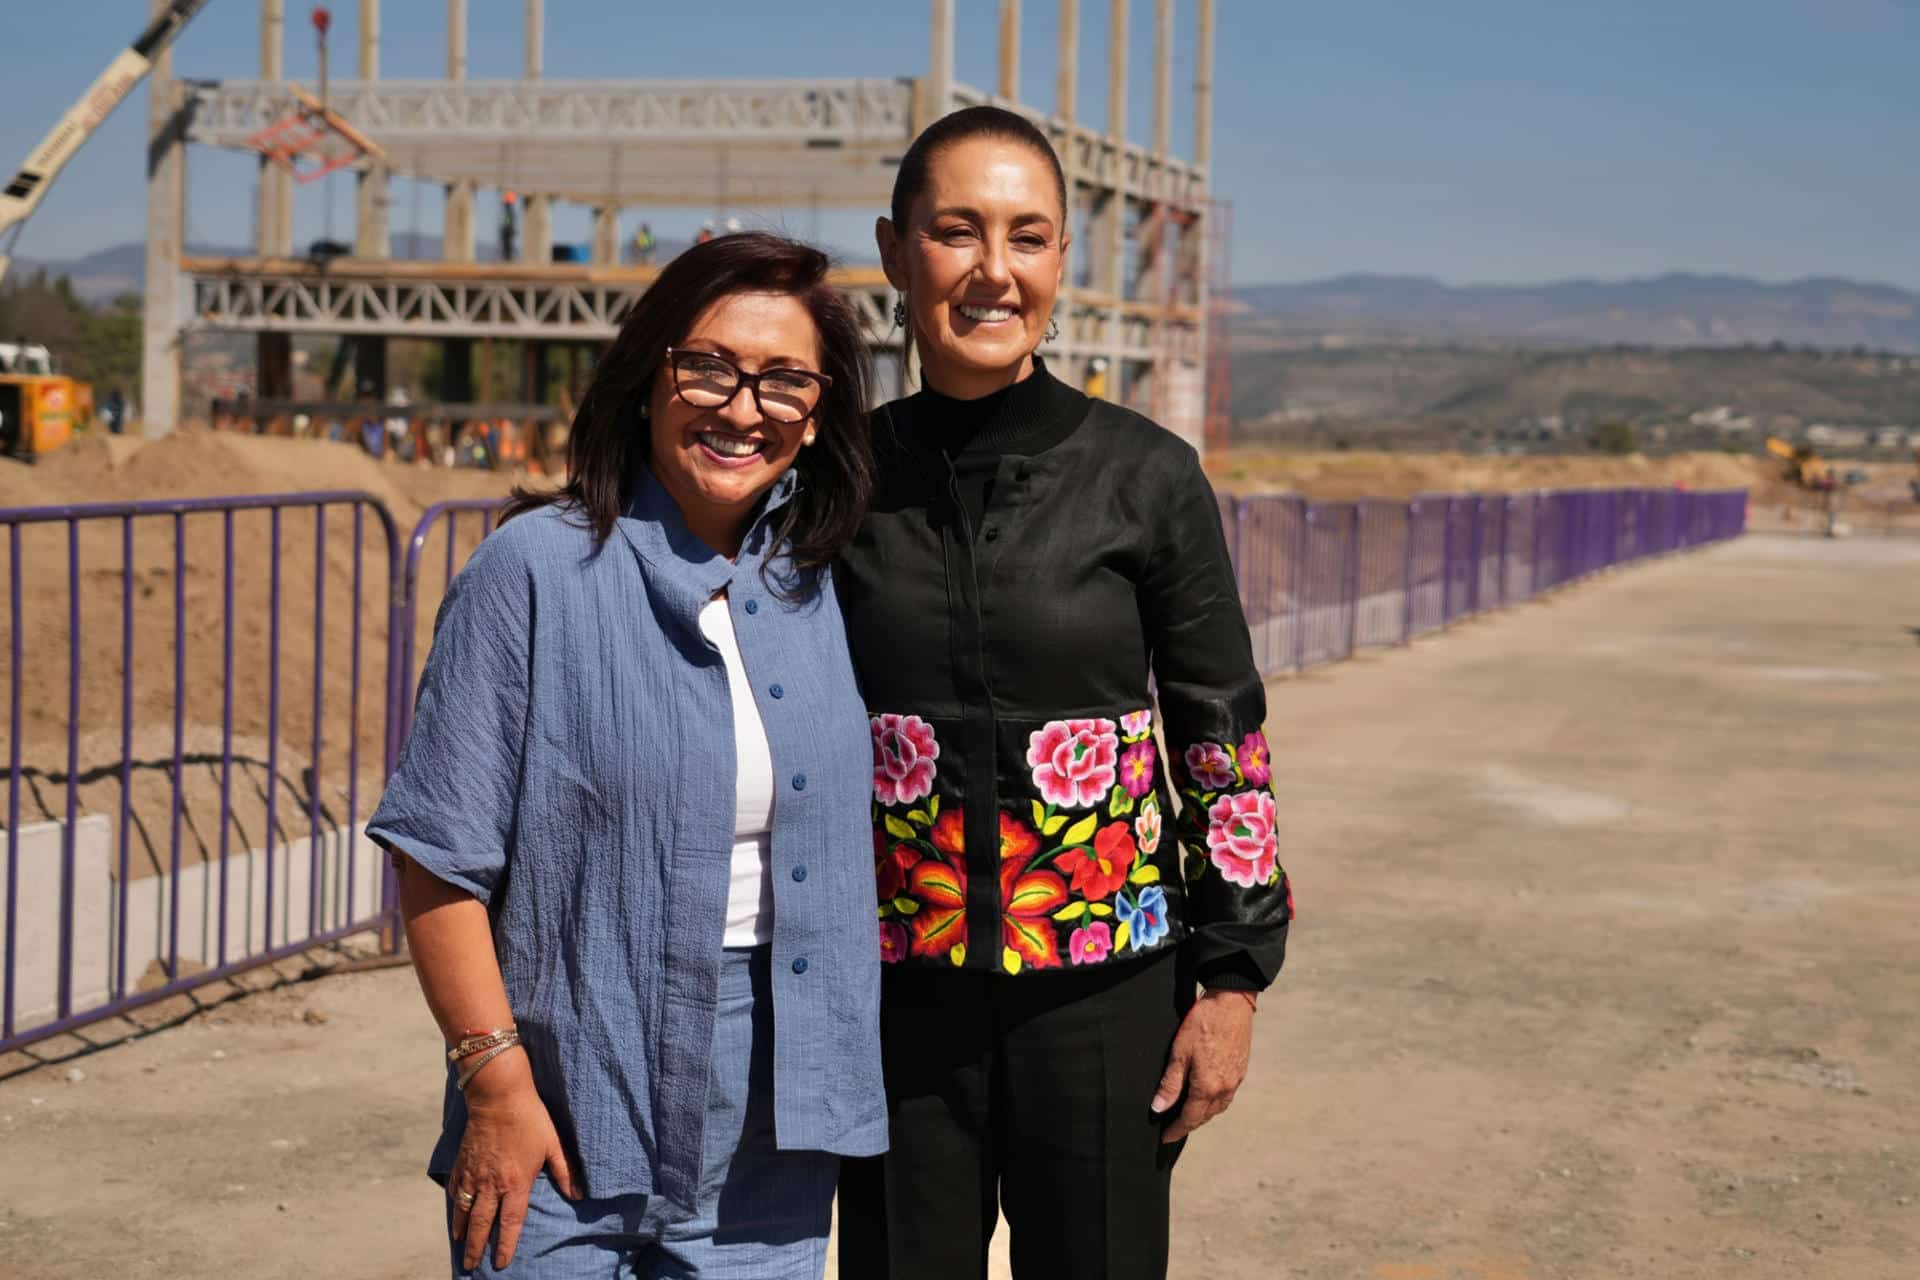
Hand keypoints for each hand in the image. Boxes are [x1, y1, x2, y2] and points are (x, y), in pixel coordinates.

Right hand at [446, 1049, 581, 1270]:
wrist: (498, 1095)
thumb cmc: (530, 1118)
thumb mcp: (553, 1144)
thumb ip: (565, 1171)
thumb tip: (578, 1194)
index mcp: (516, 1182)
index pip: (510, 1222)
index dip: (505, 1245)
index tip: (501, 1263)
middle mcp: (492, 1184)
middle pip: (481, 1223)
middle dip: (476, 1247)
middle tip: (472, 1265)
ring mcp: (474, 1174)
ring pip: (464, 1211)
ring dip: (461, 1231)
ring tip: (460, 1246)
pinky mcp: (463, 1162)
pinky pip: (454, 1189)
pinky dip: (453, 1205)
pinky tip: (454, 1214)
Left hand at [1150, 989, 1255, 1142]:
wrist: (1232, 1002)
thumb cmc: (1203, 1023)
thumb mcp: (1179, 1052)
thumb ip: (1170, 1083)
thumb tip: (1158, 1109)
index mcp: (1207, 1087)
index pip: (1190, 1119)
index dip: (1176, 1130)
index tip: (1165, 1138)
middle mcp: (1224, 1088)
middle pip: (1205, 1116)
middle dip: (1189, 1125)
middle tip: (1174, 1128)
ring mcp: (1236, 1080)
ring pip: (1218, 1108)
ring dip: (1203, 1115)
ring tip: (1189, 1115)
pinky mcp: (1241, 1070)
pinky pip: (1227, 1096)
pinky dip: (1215, 1103)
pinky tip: (1207, 1096)